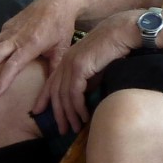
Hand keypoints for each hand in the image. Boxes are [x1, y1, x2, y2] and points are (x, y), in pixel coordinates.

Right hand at [0, 0, 78, 96]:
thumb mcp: (62, 50)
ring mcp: (7, 31)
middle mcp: (15, 36)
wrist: (56, 2)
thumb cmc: (61, 28)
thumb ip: (53, 72)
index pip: (13, 63)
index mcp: (31, 43)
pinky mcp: (4, 28)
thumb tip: (48, 94)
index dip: (3, 79)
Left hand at [37, 12, 140, 134]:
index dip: (44, 99)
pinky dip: (79, 108)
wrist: (124, 32)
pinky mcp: (80, 67)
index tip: (39, 113)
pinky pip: (75, 93)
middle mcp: (65, 61)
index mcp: (67, 59)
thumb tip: (83, 99)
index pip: (51, 83)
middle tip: (62, 130)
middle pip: (55, 92)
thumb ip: (88, 81)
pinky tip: (85, 117)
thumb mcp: (97, 67)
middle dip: (58, 113)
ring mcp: (71, 63)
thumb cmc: (115, 47)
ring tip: (75, 128)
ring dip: (70, 115)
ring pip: (64, 95)